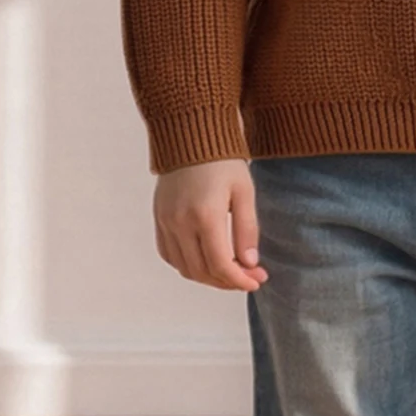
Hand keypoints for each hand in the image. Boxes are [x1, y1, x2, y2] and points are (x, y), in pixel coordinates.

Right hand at [153, 157, 269, 291]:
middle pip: (202, 271)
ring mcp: (166, 221)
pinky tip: (206, 260)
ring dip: (208, 276)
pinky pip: (169, 254)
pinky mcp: (158, 218)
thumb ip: (247, 229)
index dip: (239, 280)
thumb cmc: (223, 160)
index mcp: (205, 215)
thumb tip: (249, 264)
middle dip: (228, 281)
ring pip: (184, 267)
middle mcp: (181, 222)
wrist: (191, 134)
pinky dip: (187, 264)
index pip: (220, 264)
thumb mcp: (244, 191)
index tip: (257, 281)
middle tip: (249, 277)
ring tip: (230, 271)